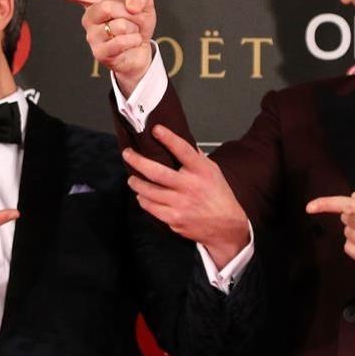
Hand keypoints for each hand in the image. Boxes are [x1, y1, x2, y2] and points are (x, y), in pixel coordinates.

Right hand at [33, 0, 155, 93]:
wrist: (141, 51)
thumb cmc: (137, 26)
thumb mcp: (144, 5)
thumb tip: (132, 4)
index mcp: (96, 2)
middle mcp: (89, 19)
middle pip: (105, 6)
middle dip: (128, 12)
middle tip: (133, 20)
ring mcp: (92, 37)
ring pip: (117, 25)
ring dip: (133, 28)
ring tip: (130, 33)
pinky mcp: (99, 53)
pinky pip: (119, 41)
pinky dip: (133, 40)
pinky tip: (132, 43)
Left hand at [122, 124, 249, 268]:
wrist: (227, 226)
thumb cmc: (218, 196)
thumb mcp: (212, 171)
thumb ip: (196, 157)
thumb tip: (181, 140)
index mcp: (201, 171)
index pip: (183, 150)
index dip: (168, 138)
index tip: (156, 129)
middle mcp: (190, 186)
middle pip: (157, 172)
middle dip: (138, 161)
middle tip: (128, 154)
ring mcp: (181, 204)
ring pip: (149, 191)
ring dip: (136, 183)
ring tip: (132, 178)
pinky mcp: (175, 219)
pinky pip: (151, 207)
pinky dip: (143, 200)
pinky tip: (142, 195)